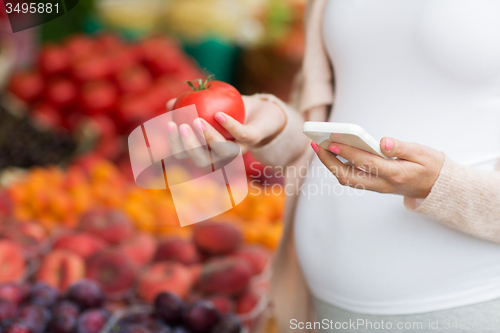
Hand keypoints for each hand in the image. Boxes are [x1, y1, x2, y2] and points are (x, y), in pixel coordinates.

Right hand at [165, 95, 285, 166]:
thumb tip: (170, 104)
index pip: (188, 154)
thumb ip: (191, 104)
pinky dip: (230, 126)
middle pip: (203, 160)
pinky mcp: (254, 138)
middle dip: (190, 146)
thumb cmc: (233, 109)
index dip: (176, 143)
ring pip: (223, 152)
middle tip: (183, 127)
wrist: (265, 111)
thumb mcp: (210, 103)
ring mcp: (240, 148)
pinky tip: (219, 115)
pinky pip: (241, 134)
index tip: (170, 125)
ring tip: (198, 121)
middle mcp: (224, 155)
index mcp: (210, 150)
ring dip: (209, 138)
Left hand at [312, 137, 444, 197]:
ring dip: (331, 164)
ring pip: (347, 179)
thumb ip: (402, 147)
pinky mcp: (374, 185)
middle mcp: (383, 184)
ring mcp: (377, 187)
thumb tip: (383, 142)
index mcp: (396, 174)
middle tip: (317, 143)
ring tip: (320, 146)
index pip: (366, 162)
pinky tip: (333, 153)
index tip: (332, 140)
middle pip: (348, 175)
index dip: (348, 152)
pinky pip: (352, 178)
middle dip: (329, 160)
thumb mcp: (423, 153)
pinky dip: (339, 166)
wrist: (437, 188)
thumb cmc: (431, 166)